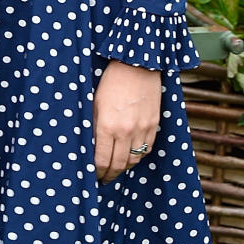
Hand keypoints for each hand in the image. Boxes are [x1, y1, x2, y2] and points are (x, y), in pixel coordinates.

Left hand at [93, 60, 160, 182]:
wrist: (137, 65)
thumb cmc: (111, 82)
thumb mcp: (94, 104)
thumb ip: (93, 128)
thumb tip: (90, 148)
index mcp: (107, 126)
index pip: (101, 160)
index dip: (97, 172)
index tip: (94, 176)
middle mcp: (125, 131)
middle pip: (119, 165)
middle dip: (110, 174)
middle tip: (104, 178)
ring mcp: (142, 129)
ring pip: (134, 160)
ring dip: (124, 168)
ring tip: (116, 169)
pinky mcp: (153, 124)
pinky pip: (147, 149)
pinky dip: (138, 156)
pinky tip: (130, 155)